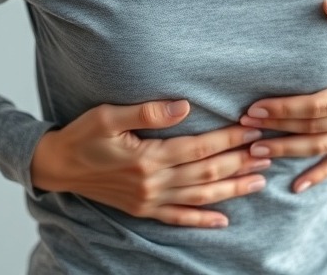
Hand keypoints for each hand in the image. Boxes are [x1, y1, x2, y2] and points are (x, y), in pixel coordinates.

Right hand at [31, 100, 268, 227]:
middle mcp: (153, 183)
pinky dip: (202, 220)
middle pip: (206, 173)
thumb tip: (184, 106)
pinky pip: (179, 218)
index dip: (229, 138)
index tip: (253, 128)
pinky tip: (224, 219)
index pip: (199, 148)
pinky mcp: (144, 209)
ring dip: (232, 189)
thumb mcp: (109, 116)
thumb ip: (148, 112)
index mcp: (147, 158)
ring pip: (200, 197)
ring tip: (259, 181)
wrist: (57, 166)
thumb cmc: (83, 135)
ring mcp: (149, 200)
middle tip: (269, 152)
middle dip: (240, 162)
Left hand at [239, 0, 326, 192]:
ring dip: (286, 150)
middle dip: (275, 127)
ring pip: (319, 148)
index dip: (284, 109)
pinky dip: (318, 175)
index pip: (317, 106)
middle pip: (311, 129)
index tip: (255, 107)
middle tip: (241, 125)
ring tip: (253, 151)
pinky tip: (296, 187)